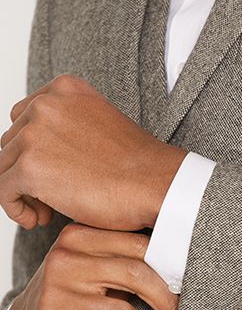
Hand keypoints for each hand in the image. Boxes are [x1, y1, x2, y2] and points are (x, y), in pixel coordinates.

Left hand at [0, 74, 187, 229]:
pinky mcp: (30, 168)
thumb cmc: (137, 165)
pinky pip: (3, 191)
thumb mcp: (99, 124)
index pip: (24, 117)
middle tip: (51, 198)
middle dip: (27, 172)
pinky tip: (39, 220)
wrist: (156, 183)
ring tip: (48, 212)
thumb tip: (38, 152)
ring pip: (4, 167)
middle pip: (11, 143)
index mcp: (65, 89)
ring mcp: (35, 135)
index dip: (33, 149)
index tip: (51, 172)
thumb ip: (67, 126)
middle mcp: (46, 105)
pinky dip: (16, 209)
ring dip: (22, 192)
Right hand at [0, 223, 187, 309]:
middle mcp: (65, 260)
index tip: (186, 286)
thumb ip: (125, 261)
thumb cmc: (71, 296)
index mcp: (78, 237)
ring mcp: (57, 294)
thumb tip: (181, 270)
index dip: (168, 267)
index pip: (138, 245)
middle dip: (167, 301)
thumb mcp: (93, 269)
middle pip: (135, 274)